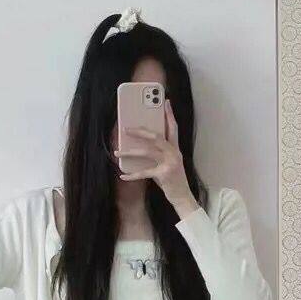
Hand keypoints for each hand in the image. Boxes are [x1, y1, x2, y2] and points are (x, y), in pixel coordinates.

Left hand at [114, 98, 198, 214]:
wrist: (183, 197)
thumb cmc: (172, 180)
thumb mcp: (168, 164)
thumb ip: (159, 153)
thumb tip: (139, 147)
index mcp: (175, 149)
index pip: (173, 128)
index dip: (169, 115)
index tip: (166, 102)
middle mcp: (174, 153)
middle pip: (156, 136)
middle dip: (140, 131)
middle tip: (126, 129)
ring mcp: (169, 163)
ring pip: (147, 151)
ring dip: (130, 152)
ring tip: (117, 152)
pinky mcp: (164, 174)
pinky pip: (144, 172)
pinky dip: (132, 175)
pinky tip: (123, 175)